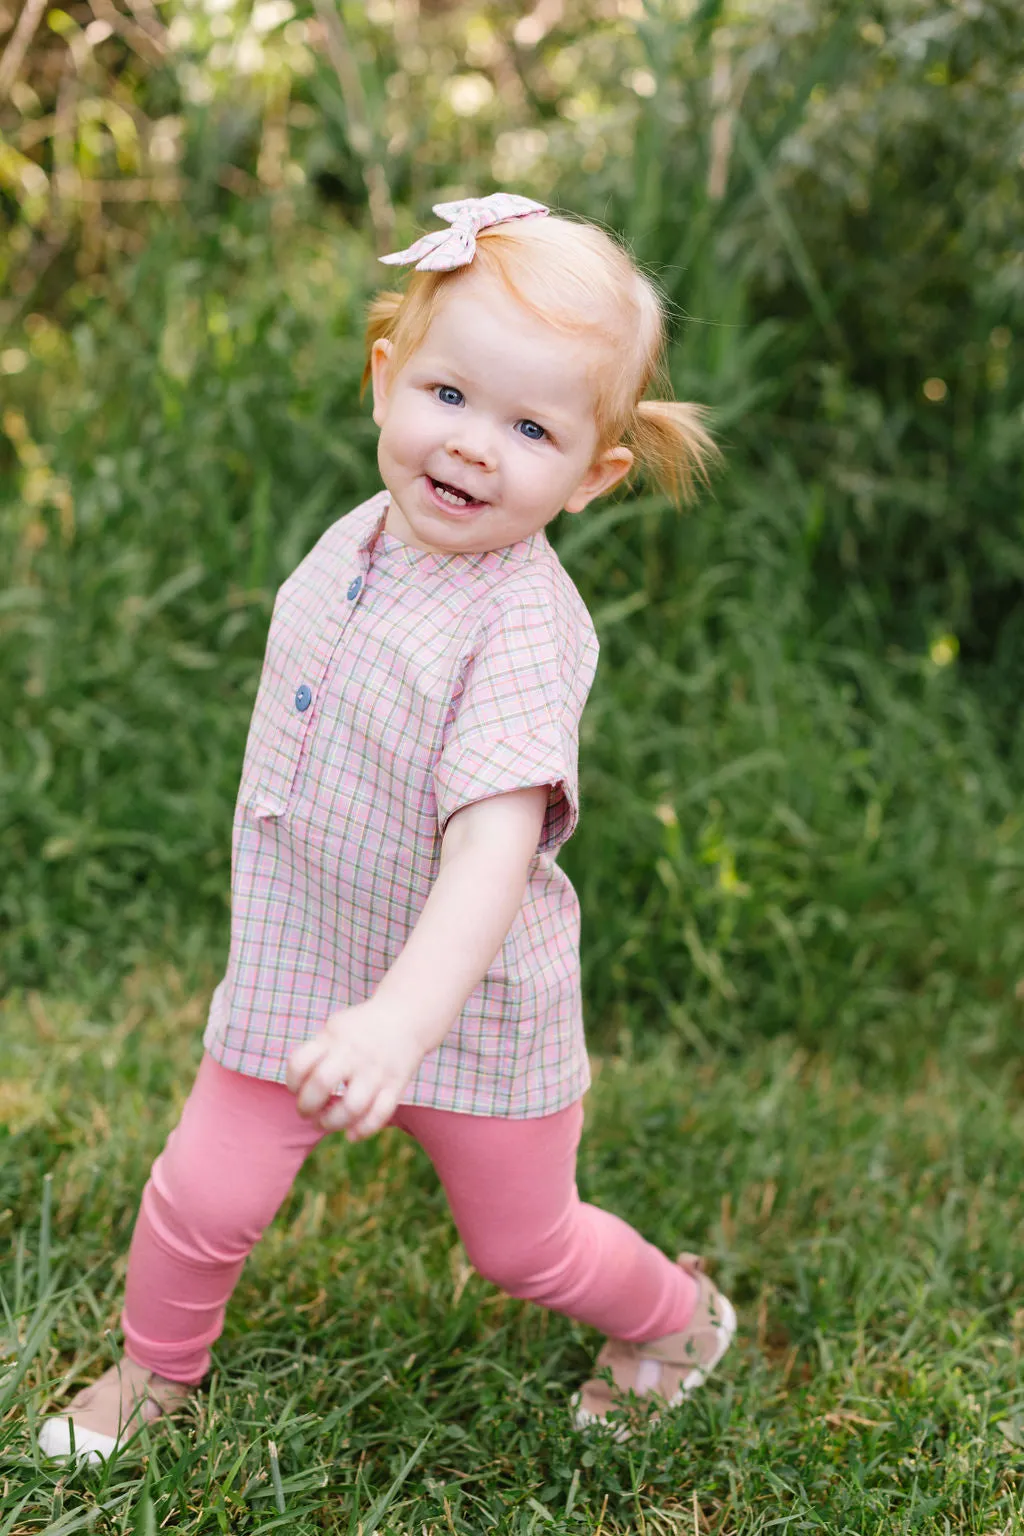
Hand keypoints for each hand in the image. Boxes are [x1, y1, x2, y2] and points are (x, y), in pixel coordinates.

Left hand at [285, 1000, 424, 1140]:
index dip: (291, 1082)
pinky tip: (351, 1134)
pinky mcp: (396, 1085)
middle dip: (307, 1106)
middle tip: (307, 1112)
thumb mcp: (335, 1027)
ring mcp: (376, 1071)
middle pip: (322, 1084)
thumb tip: (298, 1087)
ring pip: (352, 1107)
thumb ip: (317, 1053)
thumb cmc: (362, 1028)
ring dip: (332, 1123)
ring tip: (326, 1123)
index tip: (296, 1089)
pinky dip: (362, 1131)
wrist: (407, 1016)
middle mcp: (354, 1054)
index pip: (300, 1063)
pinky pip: (380, 1115)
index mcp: (334, 1038)